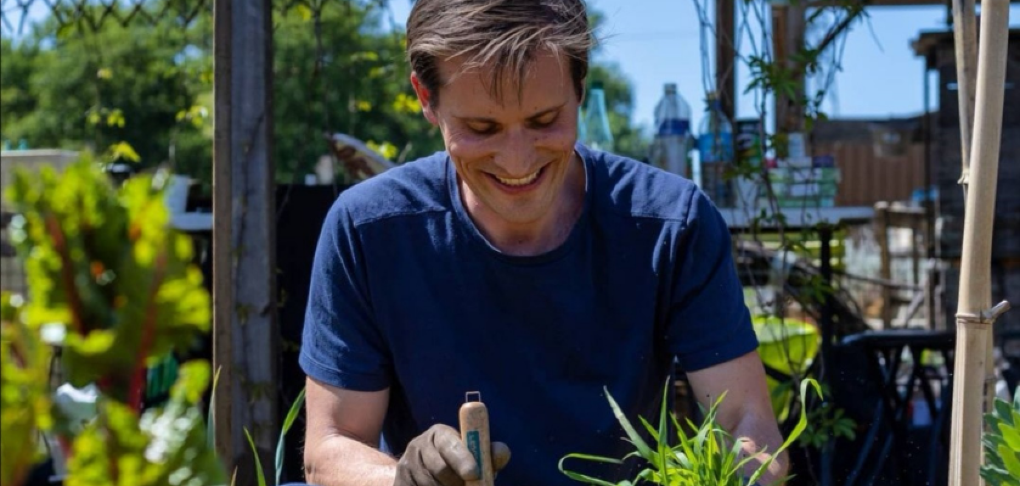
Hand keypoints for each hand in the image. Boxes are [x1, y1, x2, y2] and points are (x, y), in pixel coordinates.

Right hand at [394, 424, 510, 485]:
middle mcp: (418, 445)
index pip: (450, 444)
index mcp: (440, 434)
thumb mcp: (474, 458)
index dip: (463, 459)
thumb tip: (502, 452)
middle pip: (440, 469)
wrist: (422, 478)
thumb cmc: (458, 466)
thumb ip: (489, 455)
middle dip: (457, 483)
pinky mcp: (399, 482)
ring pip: (430, 485)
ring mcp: (406, 465)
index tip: (474, 473)